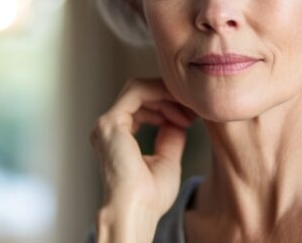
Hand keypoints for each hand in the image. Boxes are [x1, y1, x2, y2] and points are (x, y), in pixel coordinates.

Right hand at [89, 78, 196, 240]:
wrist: (136, 210)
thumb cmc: (150, 197)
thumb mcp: (167, 160)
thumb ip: (170, 138)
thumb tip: (178, 121)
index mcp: (117, 138)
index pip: (141, 106)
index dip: (167, 105)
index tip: (192, 116)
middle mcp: (108, 129)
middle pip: (140, 94)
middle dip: (169, 98)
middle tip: (194, 110)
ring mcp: (107, 124)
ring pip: (138, 89)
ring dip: (167, 96)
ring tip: (189, 113)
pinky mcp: (111, 123)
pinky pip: (136, 92)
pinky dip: (159, 94)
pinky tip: (177, 109)